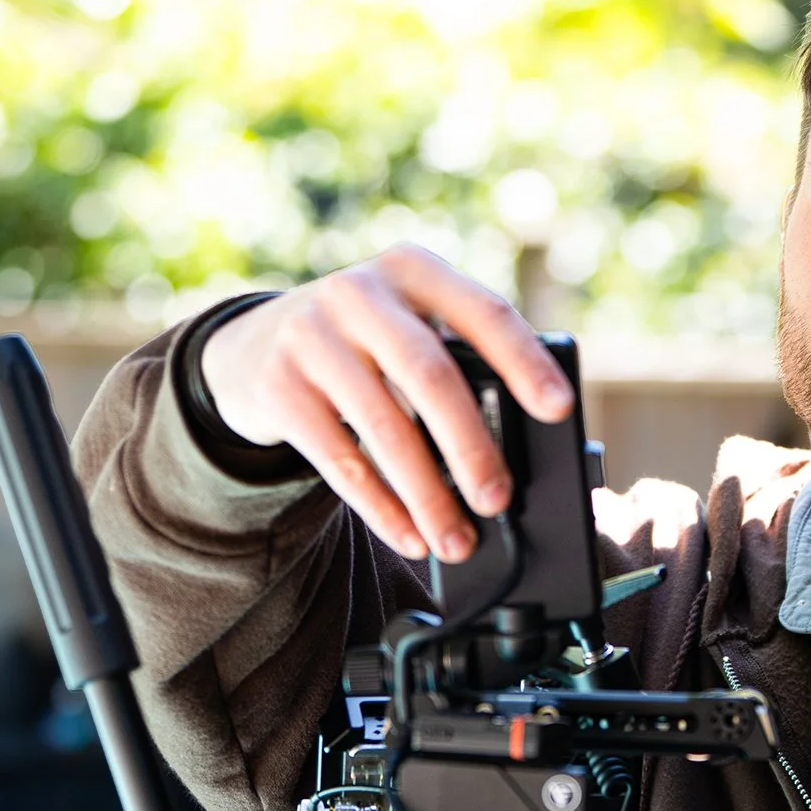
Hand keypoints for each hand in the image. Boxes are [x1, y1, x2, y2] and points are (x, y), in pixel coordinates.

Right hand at [201, 244, 574, 559]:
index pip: (483, 312)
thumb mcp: (404, 323)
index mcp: (413, 270)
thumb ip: (455, 360)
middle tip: (498, 500)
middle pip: (431, 377)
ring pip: (384, 428)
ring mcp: (311, 337)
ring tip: (456, 540)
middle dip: (471, 447)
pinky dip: (381, 508)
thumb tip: (515, 453)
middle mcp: (360, 294)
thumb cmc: (360, 343)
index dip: (524, 361)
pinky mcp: (280, 388)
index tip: (559, 408)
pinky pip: (340, 461)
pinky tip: (409, 537)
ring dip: (427, 496)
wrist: (251, 344)